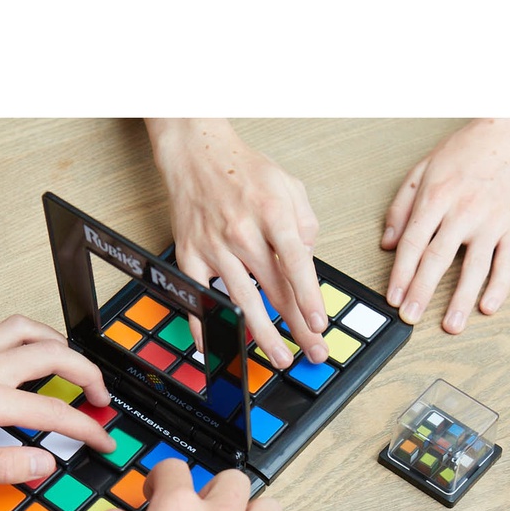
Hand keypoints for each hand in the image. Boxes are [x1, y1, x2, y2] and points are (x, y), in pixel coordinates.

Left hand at [0, 316, 114, 487]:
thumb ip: (3, 466)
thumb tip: (45, 463)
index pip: (53, 411)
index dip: (86, 428)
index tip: (103, 440)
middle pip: (52, 353)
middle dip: (87, 372)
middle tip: (100, 396)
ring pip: (26, 329)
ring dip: (58, 343)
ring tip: (72, 364)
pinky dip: (24, 333)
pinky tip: (25, 349)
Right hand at [146, 118, 327, 366]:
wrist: (195, 153)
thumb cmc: (243, 170)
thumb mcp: (289, 185)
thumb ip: (305, 224)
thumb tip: (308, 263)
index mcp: (272, 211)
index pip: (296, 264)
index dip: (309, 298)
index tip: (319, 324)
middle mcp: (242, 231)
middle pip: (274, 290)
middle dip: (297, 326)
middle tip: (314, 351)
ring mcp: (213, 246)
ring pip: (241, 301)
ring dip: (263, 334)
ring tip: (281, 357)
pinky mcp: (190, 255)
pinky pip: (199, 296)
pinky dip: (206, 324)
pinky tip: (218, 345)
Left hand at [382, 118, 509, 332]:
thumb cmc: (464, 152)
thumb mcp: (422, 171)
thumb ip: (401, 208)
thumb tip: (386, 245)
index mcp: (436, 197)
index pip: (413, 243)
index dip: (401, 274)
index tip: (393, 298)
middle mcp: (464, 210)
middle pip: (438, 258)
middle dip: (422, 292)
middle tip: (411, 318)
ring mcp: (492, 220)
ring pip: (475, 266)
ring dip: (461, 299)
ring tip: (450, 325)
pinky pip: (508, 262)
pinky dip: (500, 286)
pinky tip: (488, 307)